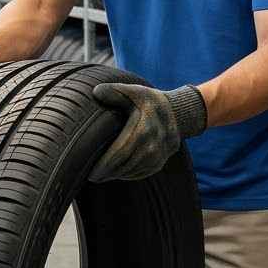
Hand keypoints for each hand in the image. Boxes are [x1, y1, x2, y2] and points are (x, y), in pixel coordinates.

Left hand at [89, 83, 207, 181]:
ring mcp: (158, 156)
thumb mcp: (133, 91)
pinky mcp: (160, 163)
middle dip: (106, 173)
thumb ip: (113, 91)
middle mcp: (152, 146)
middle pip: (124, 166)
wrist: (176, 112)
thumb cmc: (148, 101)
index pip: (119, 153)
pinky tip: (117, 173)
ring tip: (101, 175)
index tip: (90, 172)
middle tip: (92, 176)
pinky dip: (127, 175)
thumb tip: (95, 92)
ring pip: (132, 172)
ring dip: (116, 175)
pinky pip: (141, 173)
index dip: (104, 165)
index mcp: (143, 129)